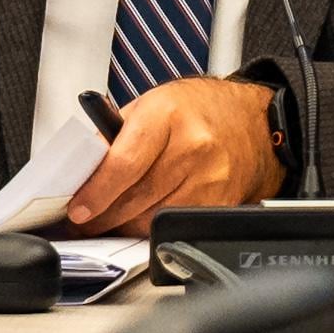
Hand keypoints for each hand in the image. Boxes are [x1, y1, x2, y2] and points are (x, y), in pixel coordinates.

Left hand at [66, 78, 282, 233]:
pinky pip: (176, 224)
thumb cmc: (199, 109)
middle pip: (137, 197)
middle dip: (102, 216)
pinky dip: (151, 227)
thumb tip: (82, 171)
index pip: (125, 163)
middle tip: (82, 222)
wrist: (255, 120)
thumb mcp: (149, 105)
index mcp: (167, 116)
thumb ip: (113, 136)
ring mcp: (213, 178)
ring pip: (154, 217)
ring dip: (123, 225)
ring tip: (106, 221)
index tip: (78, 209)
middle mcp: (194, 147)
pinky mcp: (224, 202)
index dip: (97, 192)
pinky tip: (138, 221)